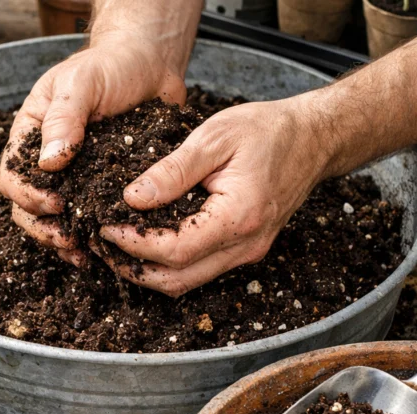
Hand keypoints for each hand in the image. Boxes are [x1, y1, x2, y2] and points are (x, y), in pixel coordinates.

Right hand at [0, 34, 187, 266]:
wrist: (151, 64)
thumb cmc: (112, 65)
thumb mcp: (82, 82)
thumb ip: (64, 118)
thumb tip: (49, 164)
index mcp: (30, 135)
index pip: (12, 176)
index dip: (28, 196)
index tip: (56, 203)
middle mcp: (47, 161)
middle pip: (26, 207)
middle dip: (43, 228)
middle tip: (69, 239)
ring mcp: (74, 177)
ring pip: (55, 220)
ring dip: (64, 241)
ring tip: (84, 254)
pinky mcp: (102, 188)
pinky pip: (90, 218)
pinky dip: (92, 236)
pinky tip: (104, 250)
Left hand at [96, 98, 331, 296]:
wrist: (315, 137)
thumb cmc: (268, 130)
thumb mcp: (214, 137)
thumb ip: (172, 171)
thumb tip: (132, 199)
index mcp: (239, 217)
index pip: (175, 251)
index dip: (133, 245)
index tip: (105, 227)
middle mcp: (246, 245)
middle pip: (177, 280)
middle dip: (133, 268)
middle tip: (100, 244)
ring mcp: (247, 252)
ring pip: (187, 281)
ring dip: (147, 270)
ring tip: (115, 244)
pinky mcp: (244, 248)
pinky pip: (199, 268)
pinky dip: (168, 262)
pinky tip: (145, 240)